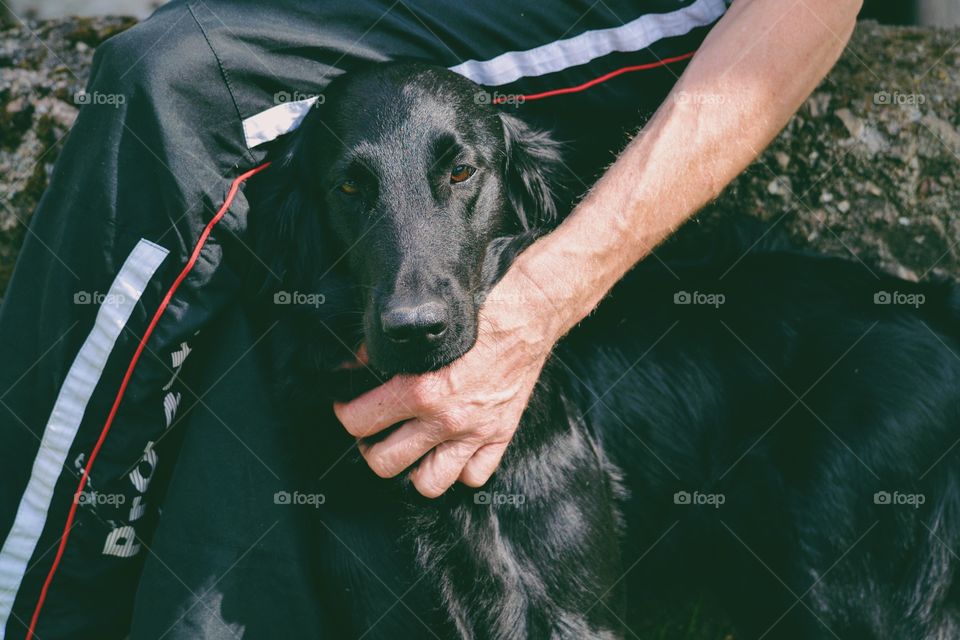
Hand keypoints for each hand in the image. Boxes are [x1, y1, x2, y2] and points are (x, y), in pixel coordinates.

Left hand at [333, 271, 558, 497]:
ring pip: (429, 484)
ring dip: (415, 468)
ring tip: (412, 448)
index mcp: (420, 390)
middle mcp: (445, 419)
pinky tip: (451, 449)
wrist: (527, 320)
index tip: (348, 407)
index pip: (359, 421)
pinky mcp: (499, 438)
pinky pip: (472, 477)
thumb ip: (386, 354)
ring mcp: (474, 434)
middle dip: (372, 448)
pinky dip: (460, 468)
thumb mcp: (423, 335)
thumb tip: (356, 367)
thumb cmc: (477, 320)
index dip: (345, 413)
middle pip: (385, 464)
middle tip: (375, 433)